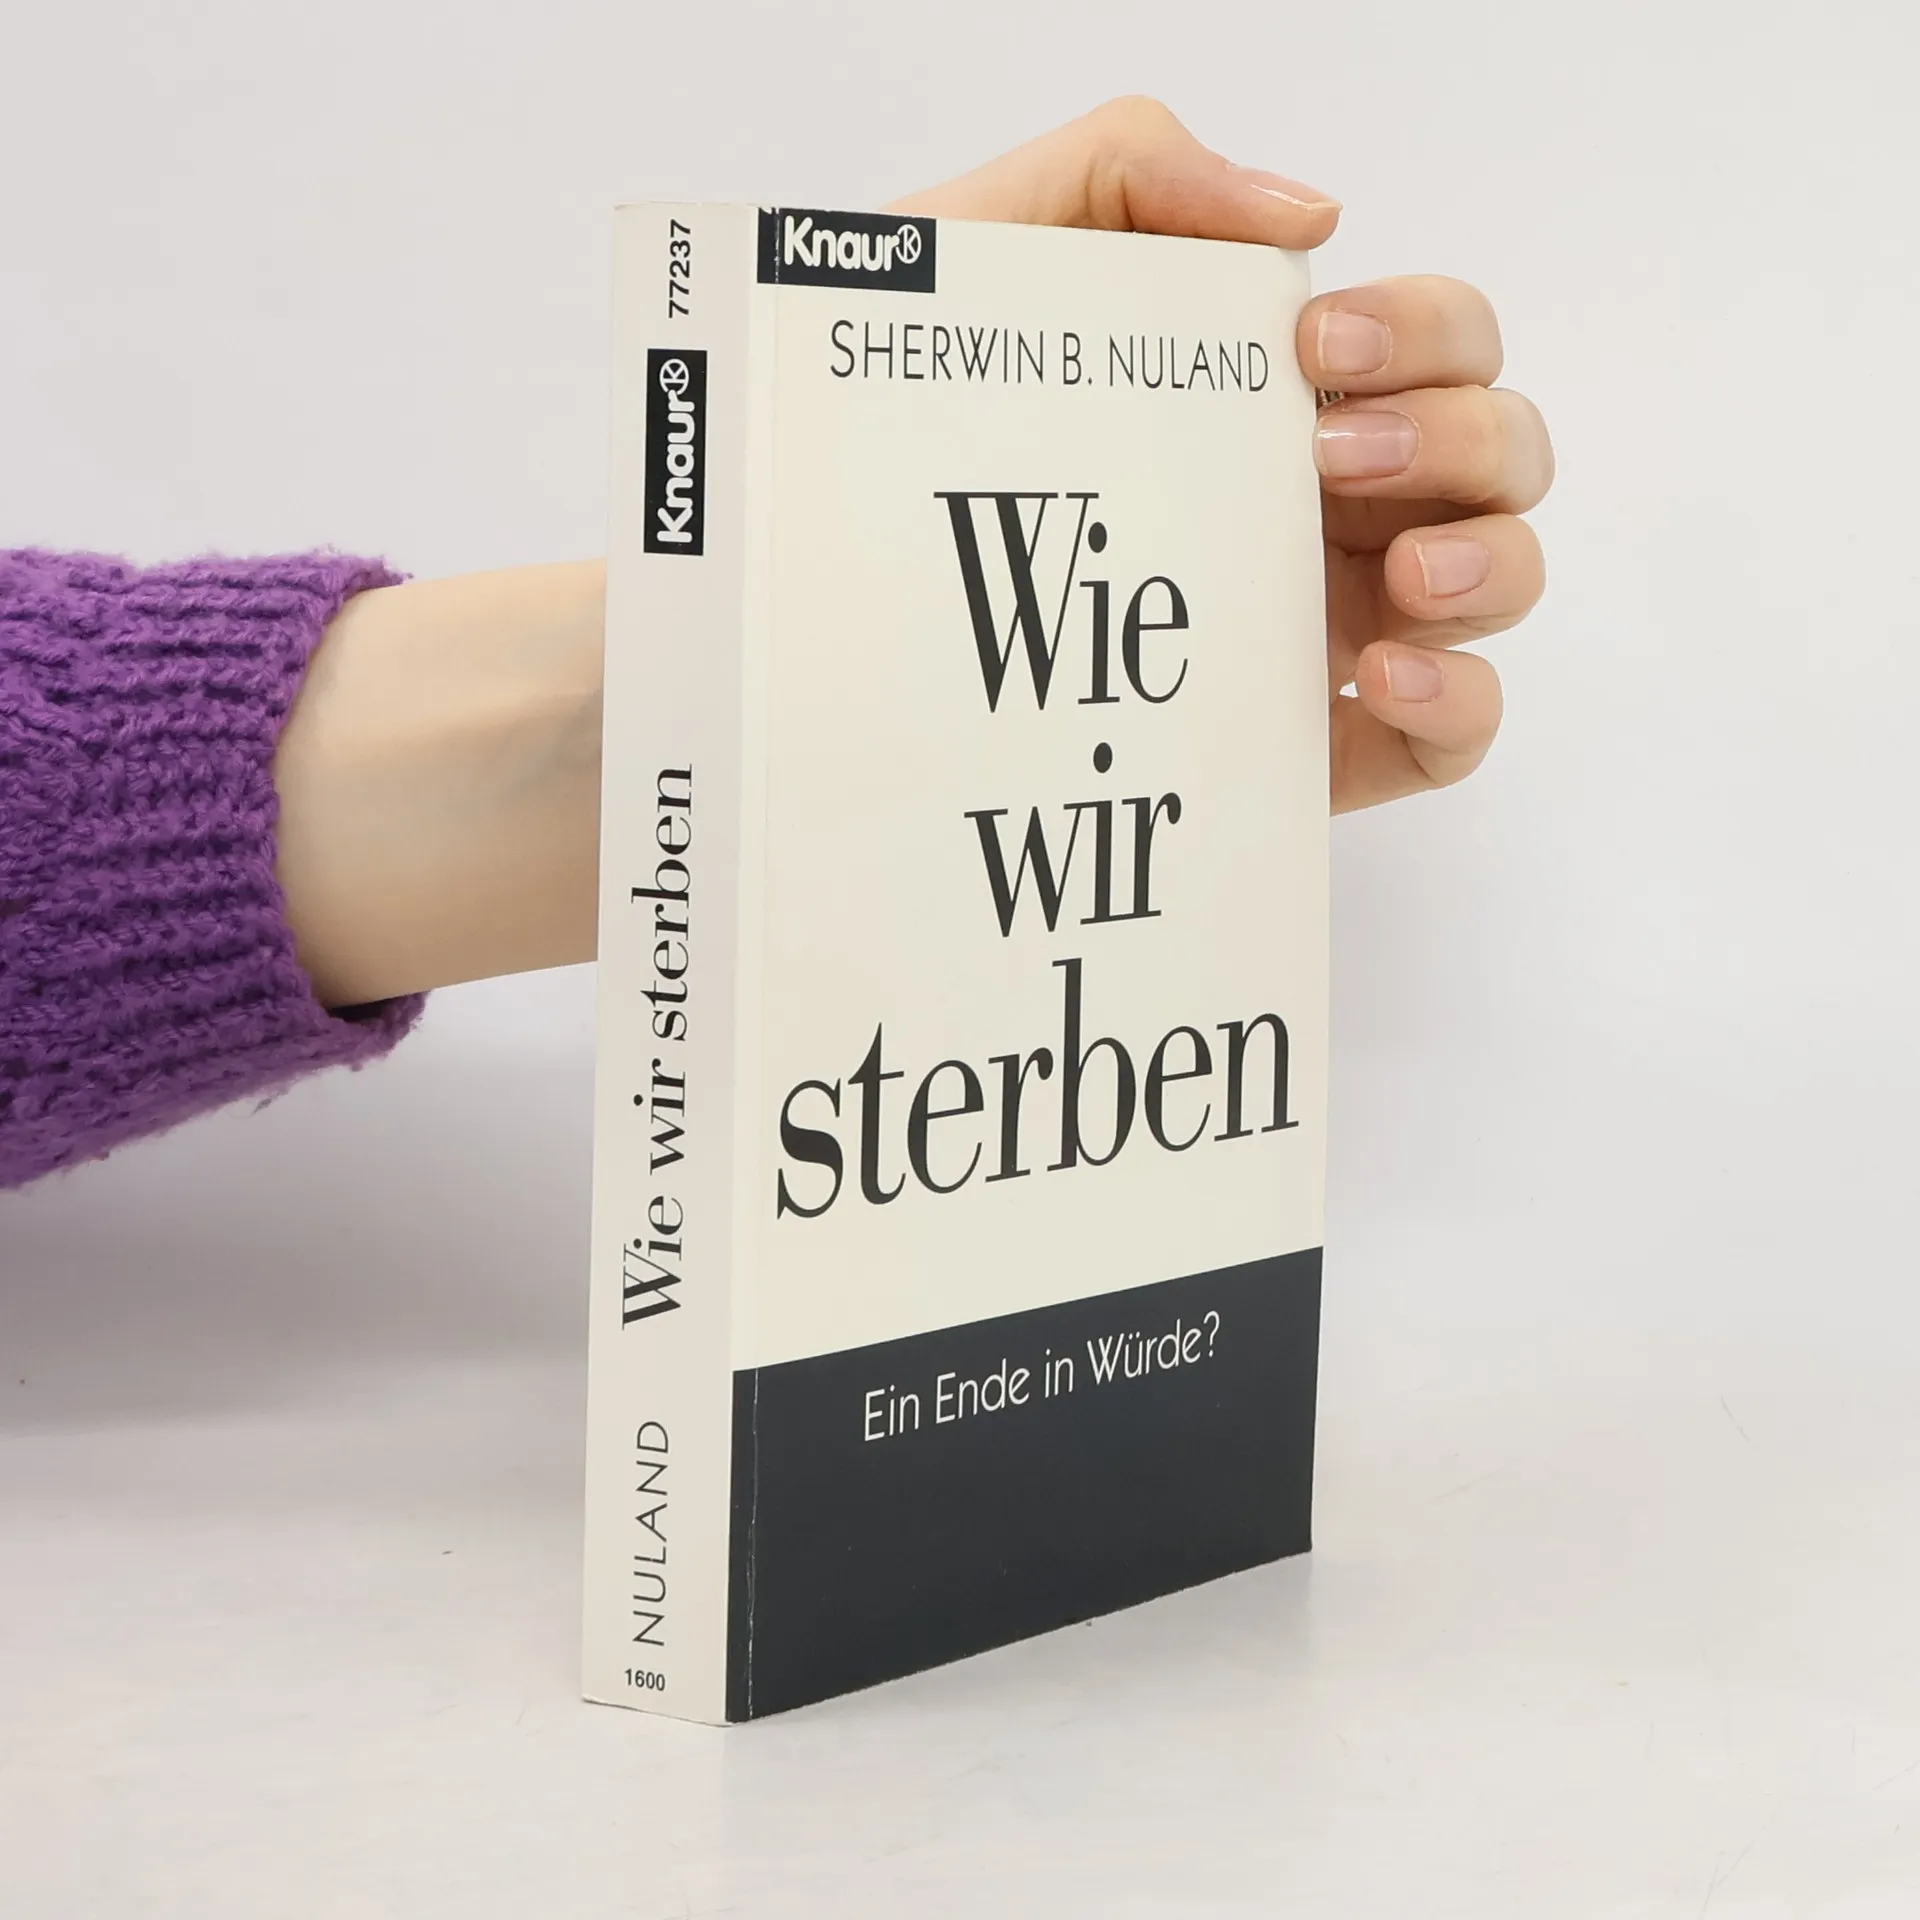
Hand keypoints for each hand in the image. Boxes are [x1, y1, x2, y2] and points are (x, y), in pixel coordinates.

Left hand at [891, 98, 1552, 812]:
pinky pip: (1453, 735)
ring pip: (1501, 579)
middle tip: (1329, 455)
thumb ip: (1135, 170)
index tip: (1311, 352)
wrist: (814, 580)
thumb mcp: (991, 251)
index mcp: (1279, 397)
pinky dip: (1461, 699)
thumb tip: (1310, 216)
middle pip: (1500, 451)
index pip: (1439, 339)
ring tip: (1400, 581)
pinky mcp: (1308, 750)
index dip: (1424, 331)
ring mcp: (1325, 626)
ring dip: (1490, 563)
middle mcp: (1327, 503)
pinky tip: (1381, 678)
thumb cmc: (899, 421)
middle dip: (1458, 438)